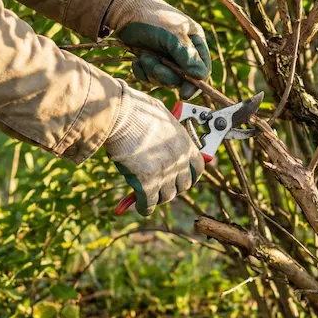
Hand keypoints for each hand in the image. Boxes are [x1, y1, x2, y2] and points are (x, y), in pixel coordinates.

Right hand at [105, 83, 205, 215]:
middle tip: (162, 188)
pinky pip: (149, 204)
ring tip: (150, 198)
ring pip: (167, 197)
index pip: (198, 168)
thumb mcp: (161, 116)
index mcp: (186, 143)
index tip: (183, 179)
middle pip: (183, 186)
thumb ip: (166, 130)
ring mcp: (165, 174)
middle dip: (173, 187)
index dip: (190, 176)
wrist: (120, 115)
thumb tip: (164, 133)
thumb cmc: (136, 110)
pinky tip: (140, 207)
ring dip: (159, 198)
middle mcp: (179, 161)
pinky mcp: (147, 184)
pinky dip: (144, 207)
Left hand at [106, 0, 211, 98]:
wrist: (126, 11)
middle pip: (182, 79)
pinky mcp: (151, 62)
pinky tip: (138, 59)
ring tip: (144, 57)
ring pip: (164, 80)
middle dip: (167, 76)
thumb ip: (187, 55)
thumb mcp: (174, 34)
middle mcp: (182, 53)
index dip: (195, 84)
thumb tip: (200, 76)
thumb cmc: (154, 18)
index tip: (184, 93)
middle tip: (155, 67)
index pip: (202, 70)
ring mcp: (166, 58)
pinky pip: (149, 78)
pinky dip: (142, 72)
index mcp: (194, 43)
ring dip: (152, 72)